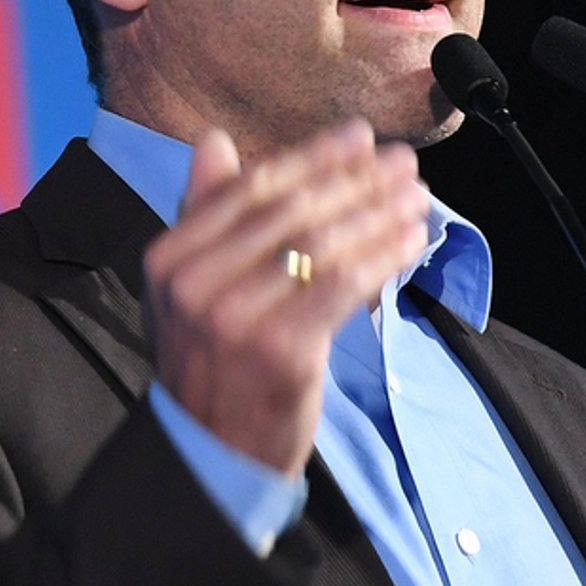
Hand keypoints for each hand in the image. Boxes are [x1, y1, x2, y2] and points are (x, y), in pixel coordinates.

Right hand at [141, 119, 429, 473]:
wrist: (213, 448)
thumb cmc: (214, 359)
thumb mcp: (192, 284)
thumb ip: (203, 212)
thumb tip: (213, 143)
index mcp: (169, 257)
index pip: (250, 191)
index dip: (310, 158)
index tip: (359, 137)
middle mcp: (194, 284)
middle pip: (291, 213)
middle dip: (355, 181)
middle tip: (404, 163)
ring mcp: (234, 319)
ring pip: (321, 245)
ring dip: (378, 214)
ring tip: (416, 196)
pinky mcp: (280, 351)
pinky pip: (341, 286)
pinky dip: (382, 256)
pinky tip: (410, 241)